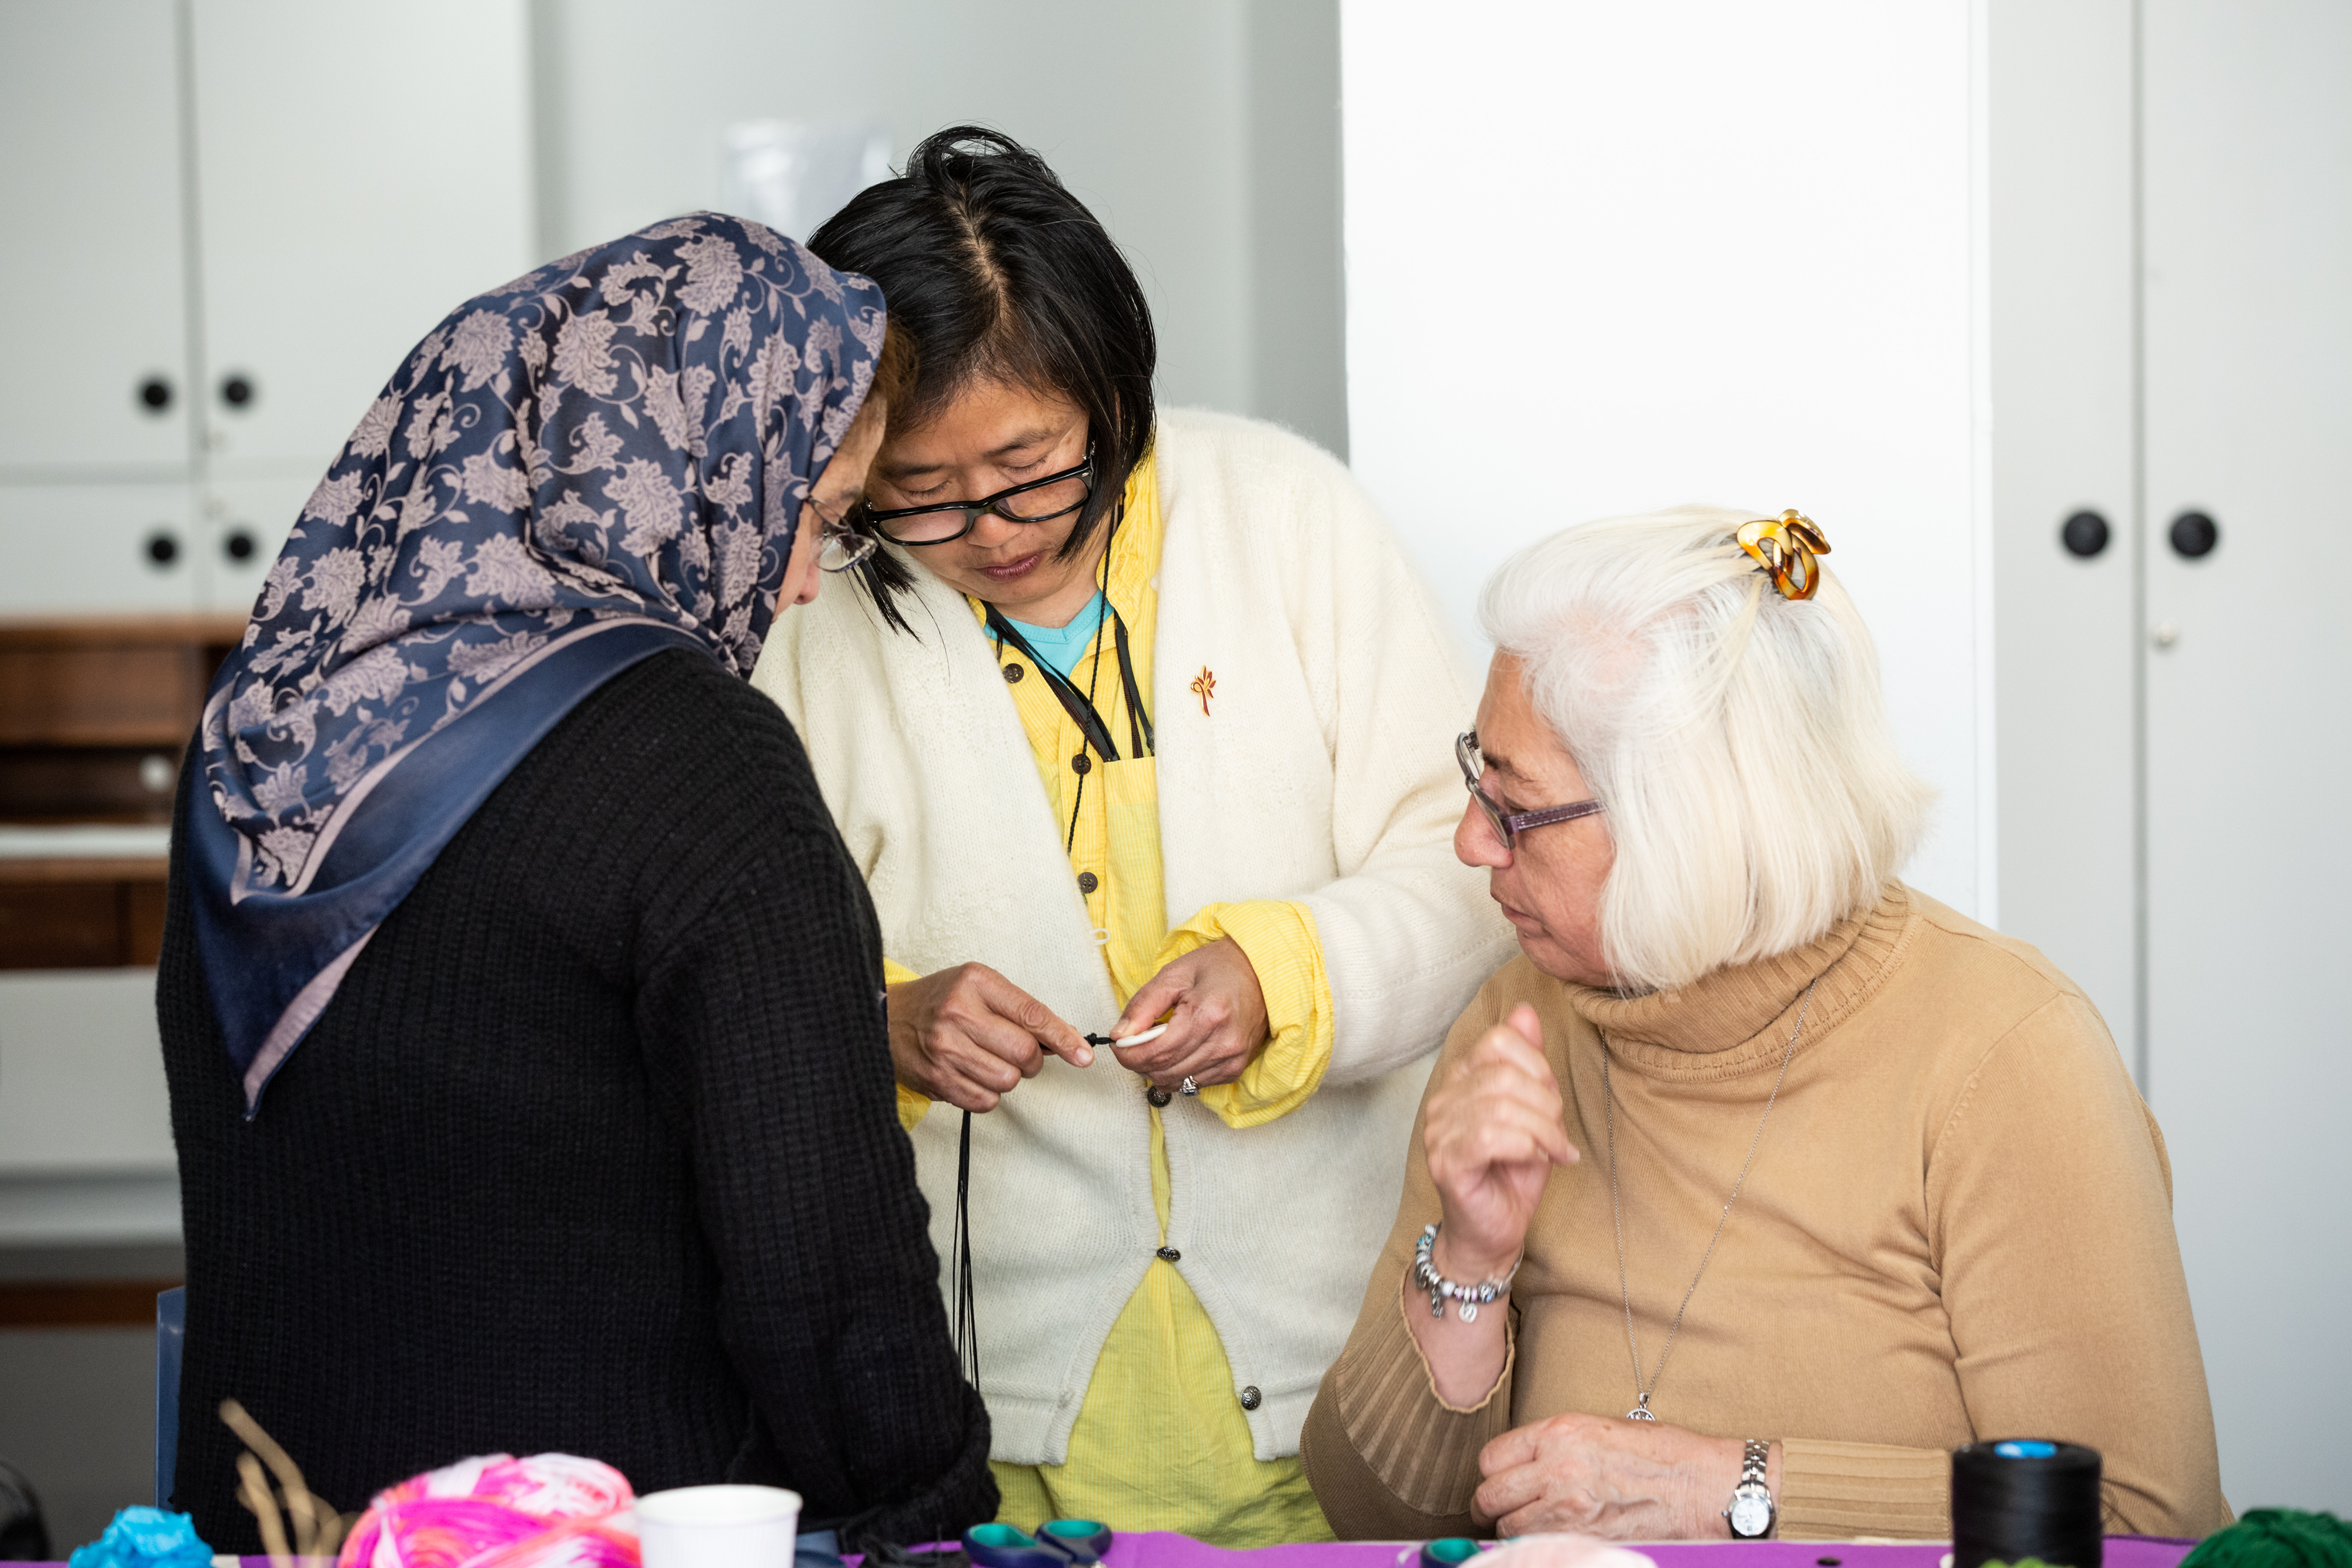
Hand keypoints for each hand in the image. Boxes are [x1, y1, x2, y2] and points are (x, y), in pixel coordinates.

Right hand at [886, 963, 1092, 1112]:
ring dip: (1008, 1077)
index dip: (1064, 1039)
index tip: (1084, 1055)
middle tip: (1020, 1054)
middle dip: (1033, 1061)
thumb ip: (1020, 1009)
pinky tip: (973, 1075)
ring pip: (1007, 1080)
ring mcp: (945, 1049)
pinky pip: (985, 1102)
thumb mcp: (978, 986)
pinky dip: (988, 1094)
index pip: (1032, 1014)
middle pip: (1024, 1053)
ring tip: (987, 1061)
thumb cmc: (939, 1001)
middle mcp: (959, 1014)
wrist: (883, 1020)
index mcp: (975, 983)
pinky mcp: (936, 1080)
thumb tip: (1065, 1037)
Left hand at [1108, 937, 1267, 1090]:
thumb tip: (1119, 1036)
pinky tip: (1179, 1051)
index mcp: (1207, 1015)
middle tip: (1134, 1043)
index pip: (1156, 1052)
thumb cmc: (1218, 968)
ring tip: (1157, 1044)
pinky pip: (1193, 1084)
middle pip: (1164, 1071)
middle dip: (1139, 1062)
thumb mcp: (1174, 975)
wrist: (1261, 973)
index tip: (1118, 1045)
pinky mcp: (1235, 1069)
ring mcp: (1232, 1060)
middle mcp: (1223, 1043)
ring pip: (1177, 1082)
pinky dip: (1177, 1072)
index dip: (1128, 1054)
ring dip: (1157, 1069)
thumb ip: (1143, 1006)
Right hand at [1422, 1003, 1576, 1277]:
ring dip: (1542, 1130)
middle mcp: (1443, 1099)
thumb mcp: (1533, 1109)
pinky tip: (1534, 1160)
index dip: (1538, 1067)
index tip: (1551, 1101)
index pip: (1499, 1042)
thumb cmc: (1513, 1172)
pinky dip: (1526, 1146)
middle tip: (1556, 1134)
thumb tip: (1525, 1011)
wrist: (1494, 1230)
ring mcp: (1439, 1131)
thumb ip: (1529, 1061)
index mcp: (1461, 1078)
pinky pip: (1491, 1136)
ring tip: (1552, 1150)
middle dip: (1545, 1104)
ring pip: (1502, 1106)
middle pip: (1505, 1074)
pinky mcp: (1446, 1162)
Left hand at [1475, 1414, 1765, 1538]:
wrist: (1701, 1486)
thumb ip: (1557, 1444)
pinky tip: (1549, 1539)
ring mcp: (1568, 1509)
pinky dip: (1536, 1546)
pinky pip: (1538, 1546)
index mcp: (1560, 1433)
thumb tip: (1526, 1463)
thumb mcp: (1601, 1429)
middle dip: (1490, 1504)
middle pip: (1490, 1495)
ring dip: (1512, 1529)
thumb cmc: (1662, 1455)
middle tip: (1497, 1509)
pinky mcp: (1583, 1538)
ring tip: (1527, 1525)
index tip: (1499, 1479)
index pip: (1492, 1457)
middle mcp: (1556, 1468)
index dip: (1493, 1471)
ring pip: (1509, 1528)